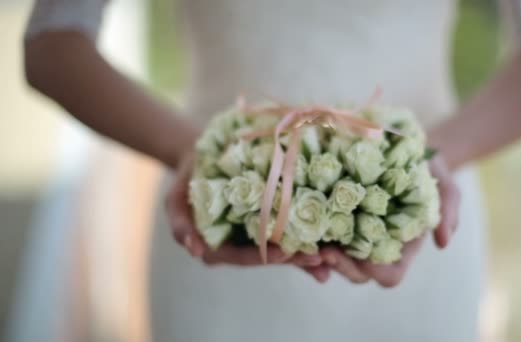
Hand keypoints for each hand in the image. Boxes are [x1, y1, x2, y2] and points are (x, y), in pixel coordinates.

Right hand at [165, 150, 330, 281]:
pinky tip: (332, 248)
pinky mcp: (271, 222)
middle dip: (295, 259)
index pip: (245, 257)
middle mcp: (242, 246)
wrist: (204, 156)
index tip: (287, 253)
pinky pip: (291, 234)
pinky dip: (309, 241)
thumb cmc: (189, 179)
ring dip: (307, 256)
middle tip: (320, 258)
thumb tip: (195, 251)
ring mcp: (258, 236)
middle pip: (270, 256)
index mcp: (220, 248)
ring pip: (284, 249)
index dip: (266, 257)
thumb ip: (180, 225)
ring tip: (331, 259)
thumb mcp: (175, 199)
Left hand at [320, 154, 460, 286]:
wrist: (403, 146)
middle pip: (356, 272)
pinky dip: (306, 240)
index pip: (389, 274)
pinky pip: (316, 237)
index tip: (367, 259)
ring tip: (308, 241)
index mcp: (400, 245)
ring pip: (333, 260)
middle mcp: (374, 245)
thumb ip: (448, 210)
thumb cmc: (426, 171)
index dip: (377, 271)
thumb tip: (443, 242)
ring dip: (320, 257)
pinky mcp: (332, 217)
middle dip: (342, 266)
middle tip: (326, 251)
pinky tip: (298, 230)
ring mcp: (351, 233)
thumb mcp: (444, 185)